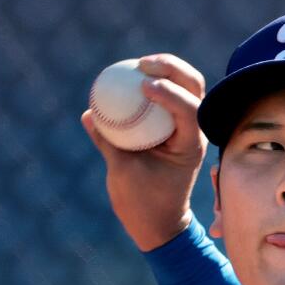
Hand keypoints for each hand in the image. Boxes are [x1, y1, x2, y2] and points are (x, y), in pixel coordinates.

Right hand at [81, 54, 208, 250]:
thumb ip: (108, 142)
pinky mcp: (173, 126)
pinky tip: (132, 73)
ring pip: (187, 87)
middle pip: (195, 88)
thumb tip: (89, 114)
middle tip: (143, 64)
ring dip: (168, 69)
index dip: (170, 93)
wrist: (158, 221)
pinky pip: (168, 96)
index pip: (190, 111)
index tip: (144, 85)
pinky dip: (154, 82)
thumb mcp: (122, 173)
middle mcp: (193, 132)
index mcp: (190, 146)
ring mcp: (186, 128)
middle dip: (174, 69)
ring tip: (140, 64)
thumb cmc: (143, 202)